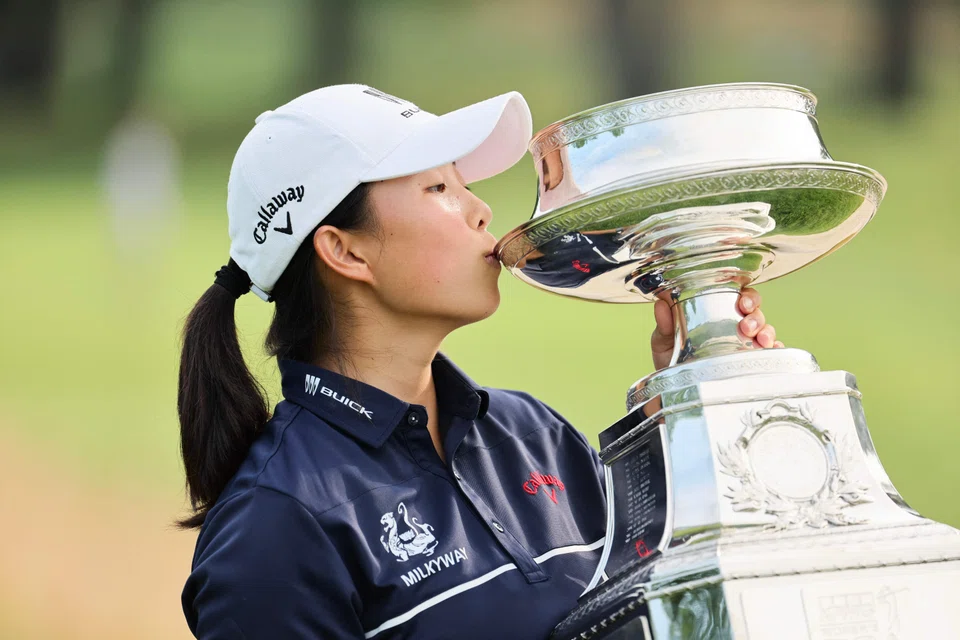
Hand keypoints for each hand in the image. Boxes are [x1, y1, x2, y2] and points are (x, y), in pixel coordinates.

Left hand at [651, 288, 783, 370]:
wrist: (674, 389)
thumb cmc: (671, 358)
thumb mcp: (664, 341)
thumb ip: (664, 325)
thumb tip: (661, 305)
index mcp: (716, 313)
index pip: (738, 296)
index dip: (746, 296)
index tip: (742, 303)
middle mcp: (734, 326)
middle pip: (756, 312)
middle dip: (756, 316)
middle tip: (747, 326)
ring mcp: (745, 344)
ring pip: (766, 330)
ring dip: (766, 332)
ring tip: (759, 340)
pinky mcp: (751, 363)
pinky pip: (770, 355)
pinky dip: (775, 351)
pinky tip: (771, 352)